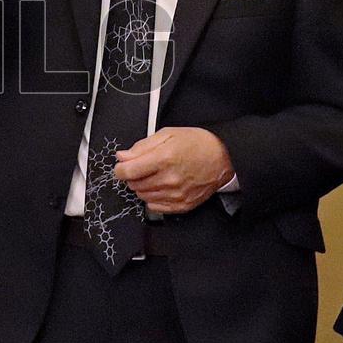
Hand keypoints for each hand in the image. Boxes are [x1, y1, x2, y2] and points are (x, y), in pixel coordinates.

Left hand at [113, 127, 232, 214]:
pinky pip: (154, 207)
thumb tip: (122, 156)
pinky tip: (161, 186)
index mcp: (163, 159)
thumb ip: (141, 147)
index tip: (122, 166)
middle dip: (133, 175)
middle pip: (134, 184)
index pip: (127, 172)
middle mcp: (169, 179)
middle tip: (144, 167)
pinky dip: (153, 197)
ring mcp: (175, 194)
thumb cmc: (197, 144)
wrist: (223, 158)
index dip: (120, 169)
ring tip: (155, 175)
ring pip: (143, 196)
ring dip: (143, 186)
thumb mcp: (167, 135)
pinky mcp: (182, 205)